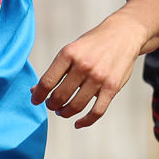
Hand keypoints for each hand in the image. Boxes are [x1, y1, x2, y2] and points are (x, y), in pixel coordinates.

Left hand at [31, 12, 145, 127]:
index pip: (47, 81)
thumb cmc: (93, 45)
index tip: (35, 101)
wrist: (123, 35)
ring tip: (62, 111)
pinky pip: (97, 112)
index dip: (38, 95)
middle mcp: (83, 65)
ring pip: (76, 106)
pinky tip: (78, 123)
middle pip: (60, 96)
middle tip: (52, 105)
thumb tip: (35, 90)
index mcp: (69, 53)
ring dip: (65, 113)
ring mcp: (98, 77)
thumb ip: (56, 70)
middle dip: (52, 105)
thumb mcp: (72, 50)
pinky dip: (85, 121)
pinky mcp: (112, 87)